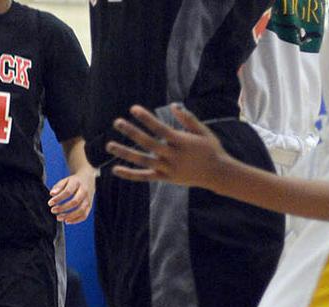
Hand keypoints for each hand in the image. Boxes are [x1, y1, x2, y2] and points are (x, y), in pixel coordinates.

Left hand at [48, 170, 95, 223]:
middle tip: (53, 211)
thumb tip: (52, 194)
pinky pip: (85, 215)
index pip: (68, 192)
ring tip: (59, 218)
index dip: (58, 198)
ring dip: (69, 216)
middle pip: (75, 202)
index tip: (50, 203)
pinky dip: (76, 220)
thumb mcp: (65, 180)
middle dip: (63, 208)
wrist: (88, 179)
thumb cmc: (74, 182)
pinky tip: (67, 221)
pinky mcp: (90, 206)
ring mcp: (88, 199)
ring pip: (81, 210)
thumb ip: (58, 187)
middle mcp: (84, 191)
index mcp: (77, 183)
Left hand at [106, 104, 232, 188]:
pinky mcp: (166, 178)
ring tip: (109, 145)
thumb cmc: (212, 150)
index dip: (146, 118)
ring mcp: (168, 168)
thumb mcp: (204, 132)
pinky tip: (116, 169)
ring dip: (125, 153)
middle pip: (149, 143)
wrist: (218, 174)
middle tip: (117, 122)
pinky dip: (130, 174)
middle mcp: (173, 156)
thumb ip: (188, 119)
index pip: (160, 128)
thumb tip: (173, 106)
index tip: (133, 109)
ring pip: (143, 161)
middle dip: (132, 132)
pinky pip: (145, 177)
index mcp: (182, 142)